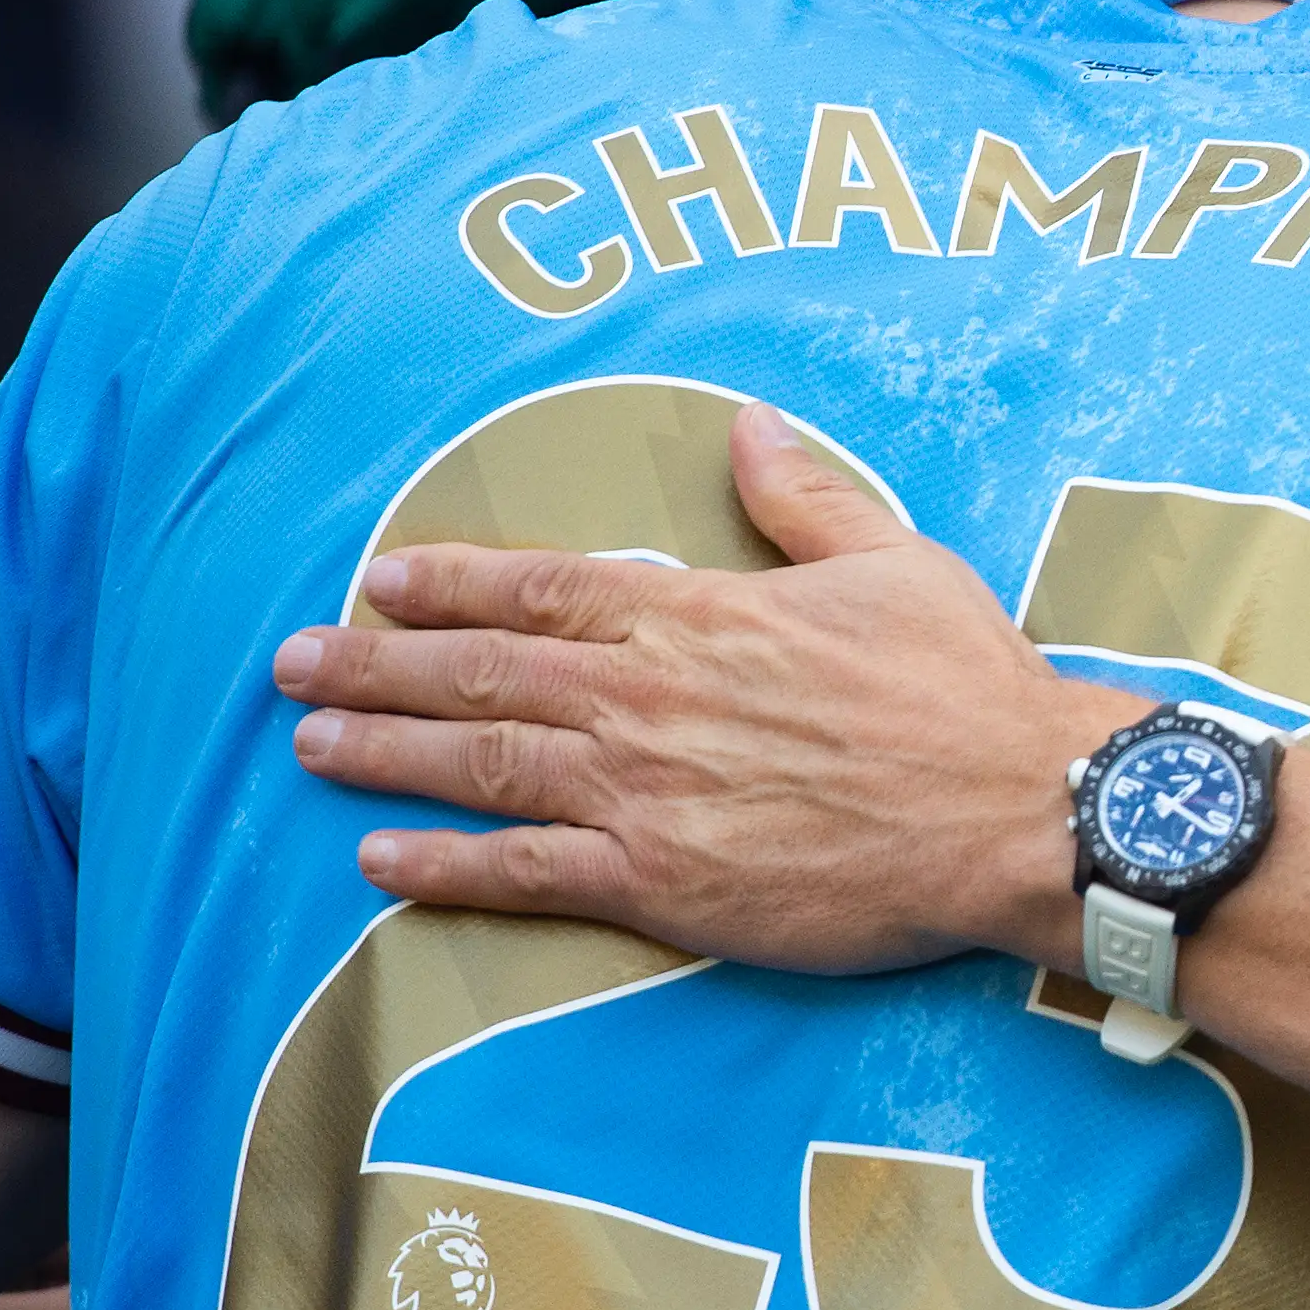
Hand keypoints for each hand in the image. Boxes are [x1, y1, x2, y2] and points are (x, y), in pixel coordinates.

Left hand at [270, 403, 1143, 971]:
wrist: (1017, 810)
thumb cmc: (966, 684)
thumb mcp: (893, 559)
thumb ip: (803, 498)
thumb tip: (747, 426)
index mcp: (701, 614)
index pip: (543, 588)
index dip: (451, 583)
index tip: (381, 579)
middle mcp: (650, 697)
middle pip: (483, 674)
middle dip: (377, 666)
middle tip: (293, 663)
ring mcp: (647, 793)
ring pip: (482, 765)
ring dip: (386, 751)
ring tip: (310, 743)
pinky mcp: (664, 883)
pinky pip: (527, 873)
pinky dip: (445, 865)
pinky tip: (382, 858)